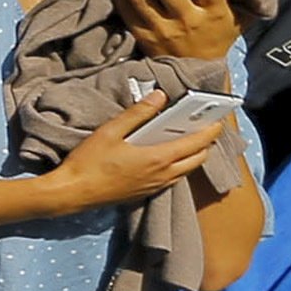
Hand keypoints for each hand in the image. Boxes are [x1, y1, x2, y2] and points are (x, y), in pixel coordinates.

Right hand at [43, 92, 230, 212]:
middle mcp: (162, 175)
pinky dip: (179, 166)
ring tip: (188, 140)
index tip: (218, 120)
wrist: (73, 193)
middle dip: (205, 144)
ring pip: (186, 171)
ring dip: (193, 156)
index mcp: (157, 158)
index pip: (195, 144)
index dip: (210, 131)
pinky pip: (173, 179)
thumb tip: (158, 97)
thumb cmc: (89, 162)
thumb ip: (137, 114)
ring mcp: (155, 186)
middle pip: (197, 159)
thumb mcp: (110, 131)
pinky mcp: (146, 193)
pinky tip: (165, 157)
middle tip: (204, 128)